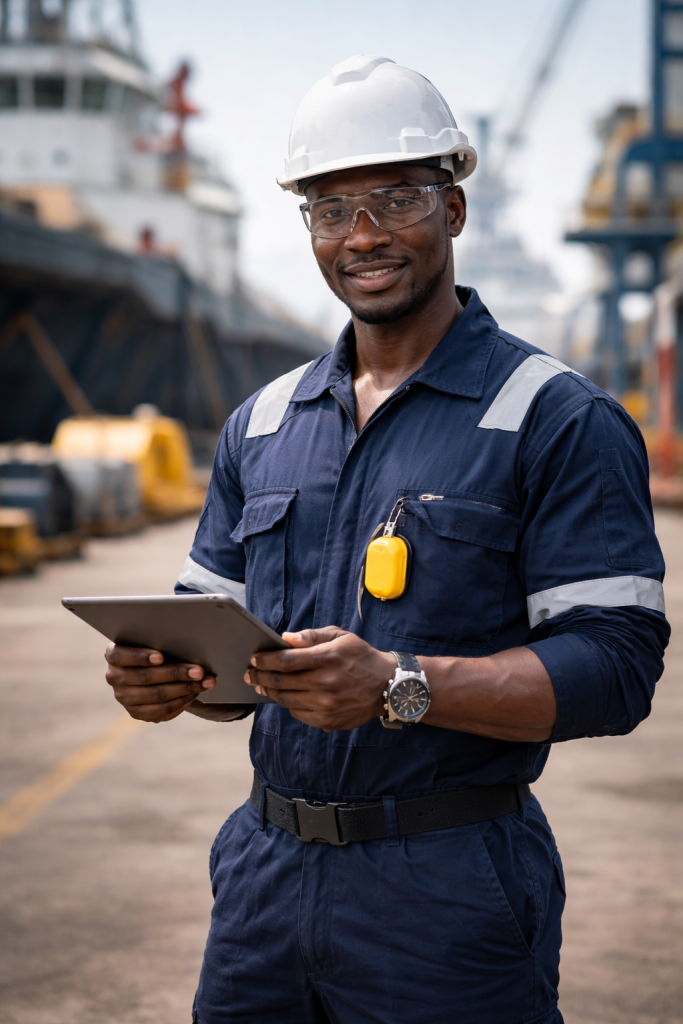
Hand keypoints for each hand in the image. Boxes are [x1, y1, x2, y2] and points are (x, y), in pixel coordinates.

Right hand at [105, 644, 215, 721]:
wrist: (150, 668)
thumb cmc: (155, 647)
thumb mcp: (154, 641)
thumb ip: (162, 641)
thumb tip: (187, 643)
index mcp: (113, 655)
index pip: (120, 655)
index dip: (140, 657)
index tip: (161, 656)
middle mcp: (114, 677)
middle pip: (145, 677)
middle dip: (175, 673)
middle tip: (199, 671)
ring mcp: (123, 697)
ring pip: (155, 695)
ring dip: (184, 689)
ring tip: (204, 682)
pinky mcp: (135, 712)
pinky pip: (160, 710)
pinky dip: (181, 701)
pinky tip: (195, 693)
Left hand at [244, 627, 394, 731]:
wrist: (388, 686)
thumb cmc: (361, 657)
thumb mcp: (341, 637)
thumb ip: (312, 636)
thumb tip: (285, 638)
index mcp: (328, 658)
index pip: (286, 660)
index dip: (265, 660)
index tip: (254, 659)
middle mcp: (326, 683)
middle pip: (281, 682)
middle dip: (260, 677)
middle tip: (250, 674)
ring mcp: (326, 705)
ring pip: (286, 700)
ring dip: (271, 692)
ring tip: (263, 686)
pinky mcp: (328, 721)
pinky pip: (298, 713)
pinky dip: (289, 705)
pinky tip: (287, 696)